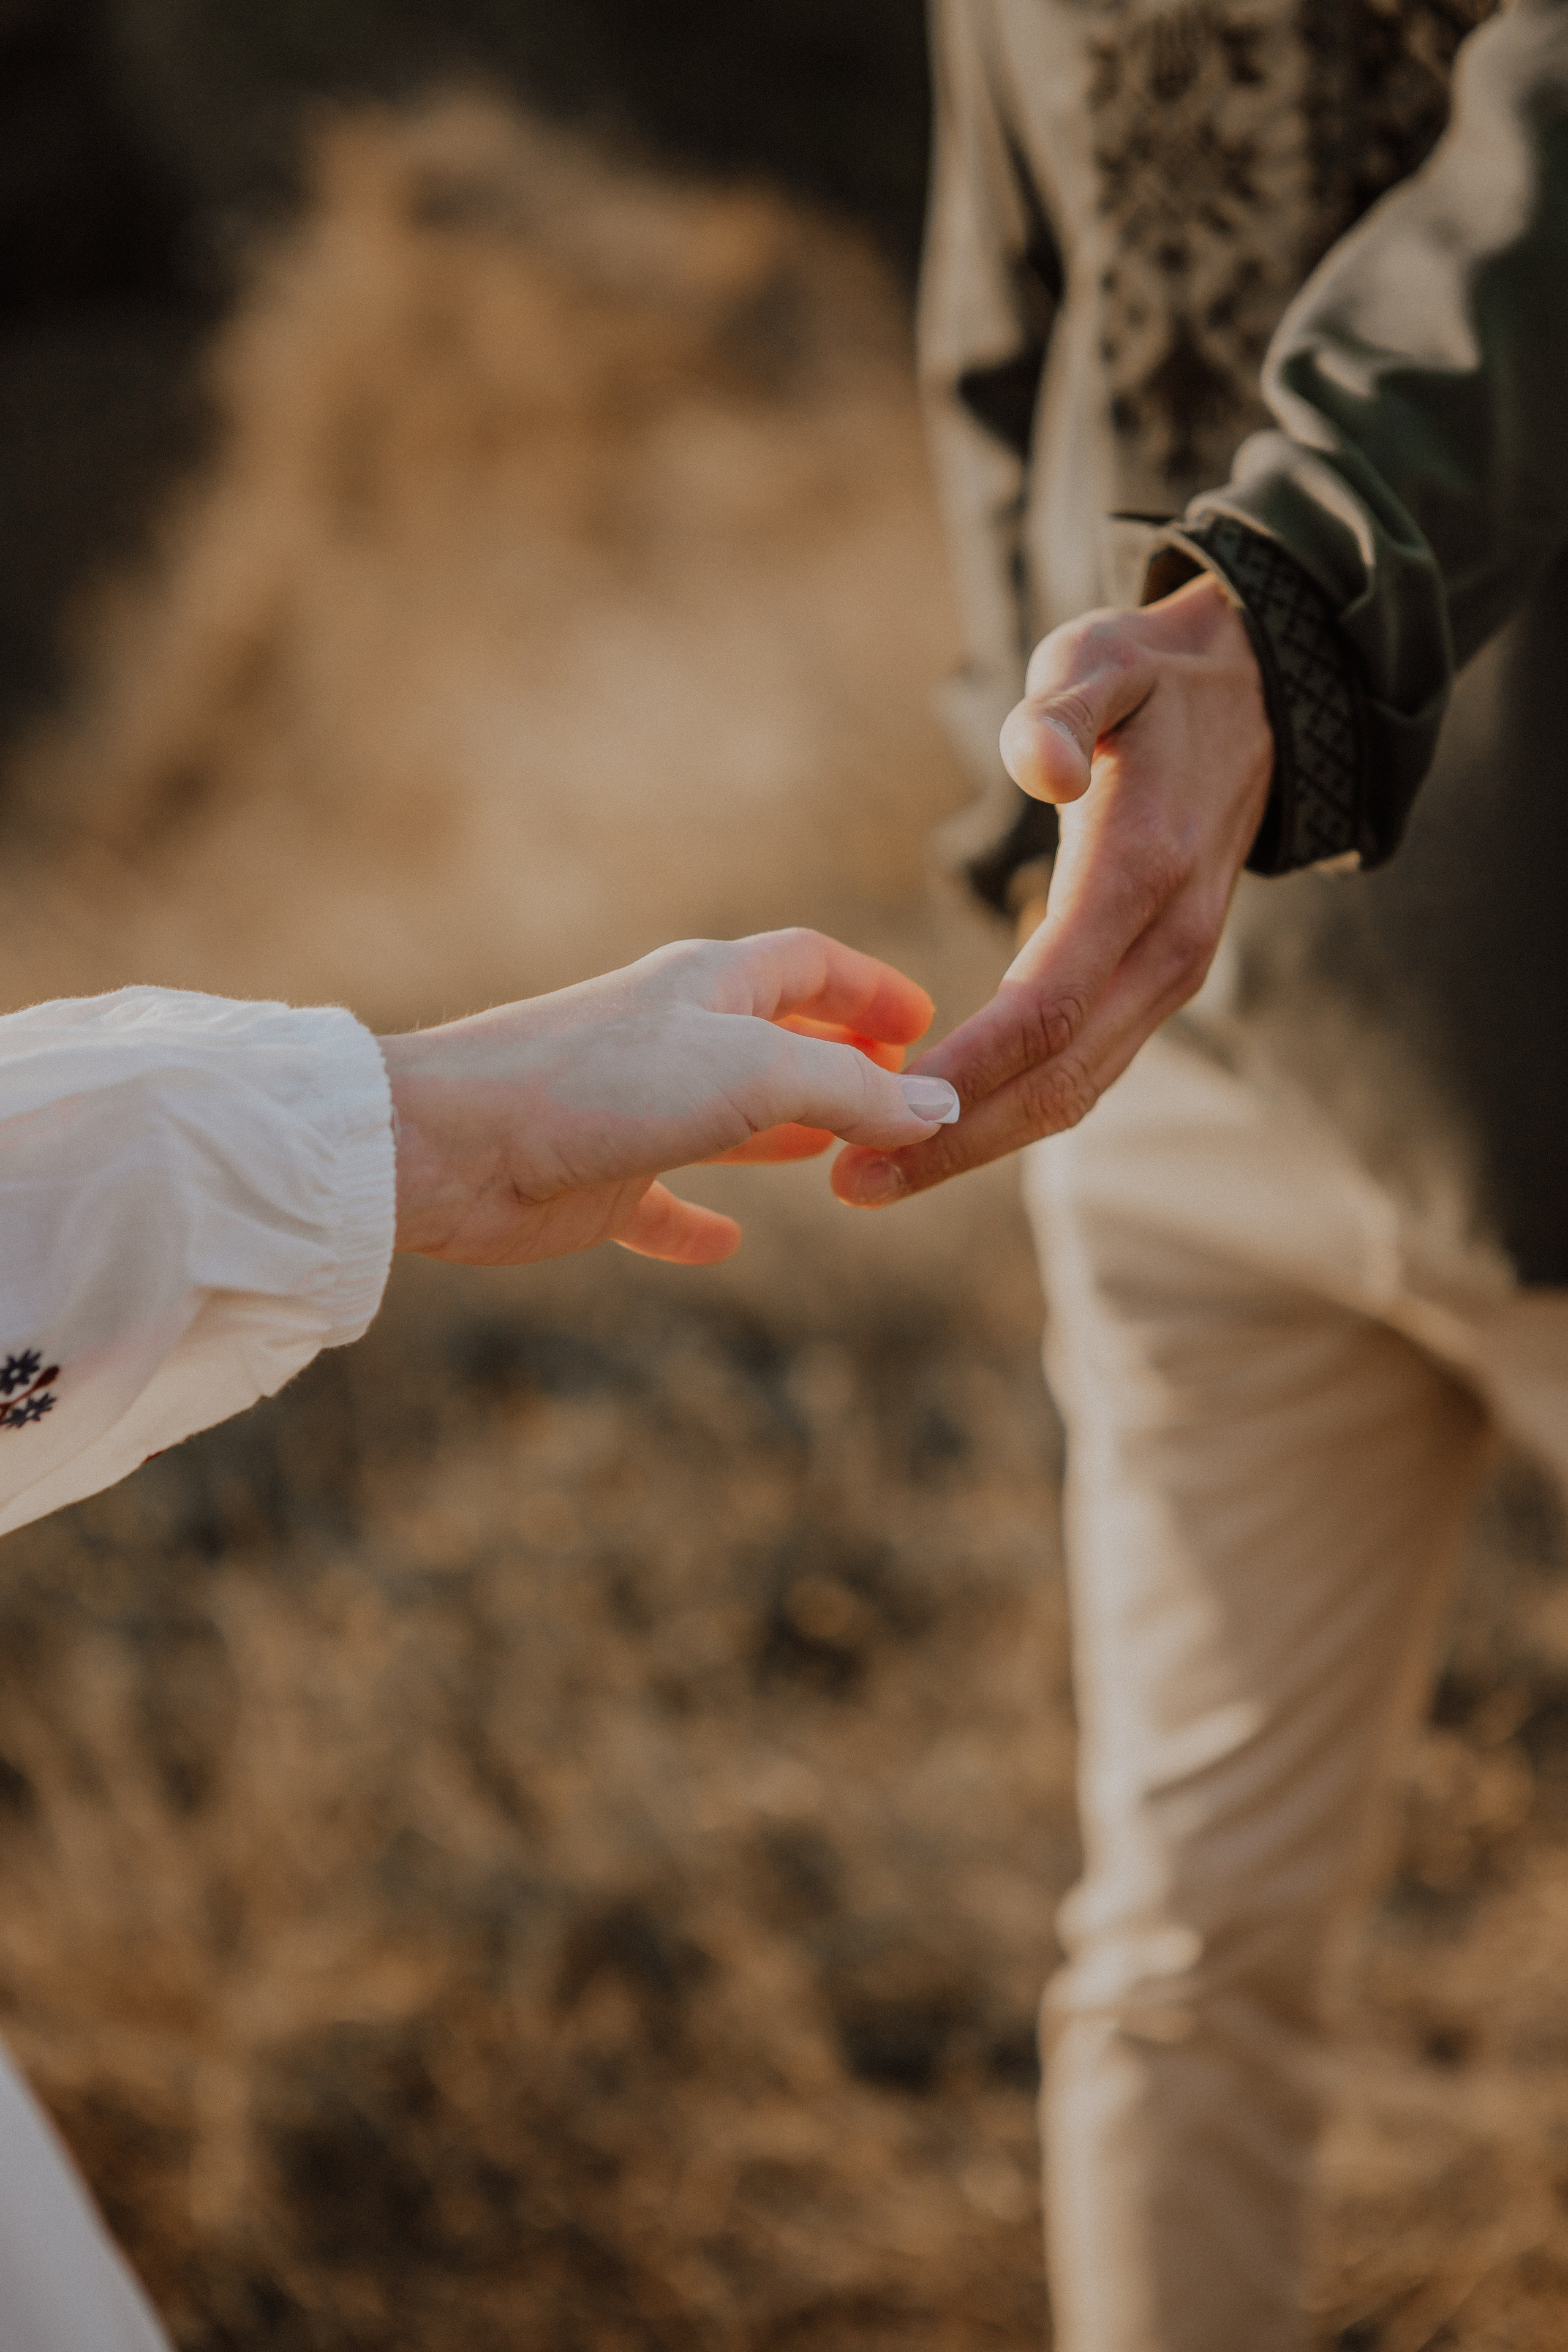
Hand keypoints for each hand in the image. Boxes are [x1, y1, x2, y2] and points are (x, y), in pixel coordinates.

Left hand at [379, 929, 957, 1265]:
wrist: (451, 1143)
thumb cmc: (596, 1085)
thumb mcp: (751, 1074)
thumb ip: (850, 1089)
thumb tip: (939, 1108)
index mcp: (711, 987)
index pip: (810, 965)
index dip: (871, 989)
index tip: (927, 1023)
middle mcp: (676, 1040)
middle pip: (779, 1040)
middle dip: (844, 1064)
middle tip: (901, 1099)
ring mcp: (637, 1111)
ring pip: (732, 1120)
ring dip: (788, 1137)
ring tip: (847, 1162)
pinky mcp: (599, 1182)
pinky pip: (660, 1203)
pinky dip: (696, 1222)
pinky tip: (724, 1243)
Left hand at [833, 571, 1270, 1206]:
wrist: (1256, 696)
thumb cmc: (1150, 677)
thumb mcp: (1102, 657)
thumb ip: (1060, 710)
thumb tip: (1038, 767)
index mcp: (1144, 871)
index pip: (1046, 1004)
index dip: (965, 1072)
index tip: (878, 1116)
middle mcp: (1167, 944)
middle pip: (1059, 1077)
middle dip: (956, 1140)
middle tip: (855, 1185)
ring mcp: (1170, 974)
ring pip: (1076, 1090)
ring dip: (979, 1142)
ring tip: (878, 1178)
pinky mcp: (1155, 985)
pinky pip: (1084, 1067)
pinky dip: (1013, 1109)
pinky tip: (939, 1128)